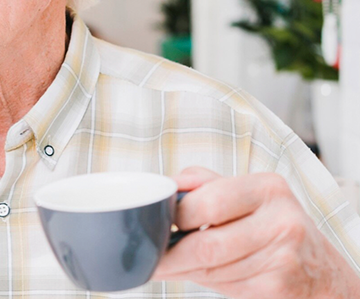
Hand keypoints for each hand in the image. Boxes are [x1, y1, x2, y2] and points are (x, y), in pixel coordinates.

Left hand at [153, 166, 359, 298]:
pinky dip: (206, 282)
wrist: (321, 268)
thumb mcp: (246, 193)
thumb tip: (166, 186)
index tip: (154, 222)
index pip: (207, 202)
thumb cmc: (269, 223)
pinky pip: (226, 287)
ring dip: (184, 270)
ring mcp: (283, 257)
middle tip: (150, 257)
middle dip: (170, 255)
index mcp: (267, 188)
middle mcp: (281, 221)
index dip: (175, 216)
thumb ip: (204, 184)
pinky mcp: (278, 288)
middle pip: (207, 244)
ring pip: (212, 270)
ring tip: (171, 264)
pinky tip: (201, 273)